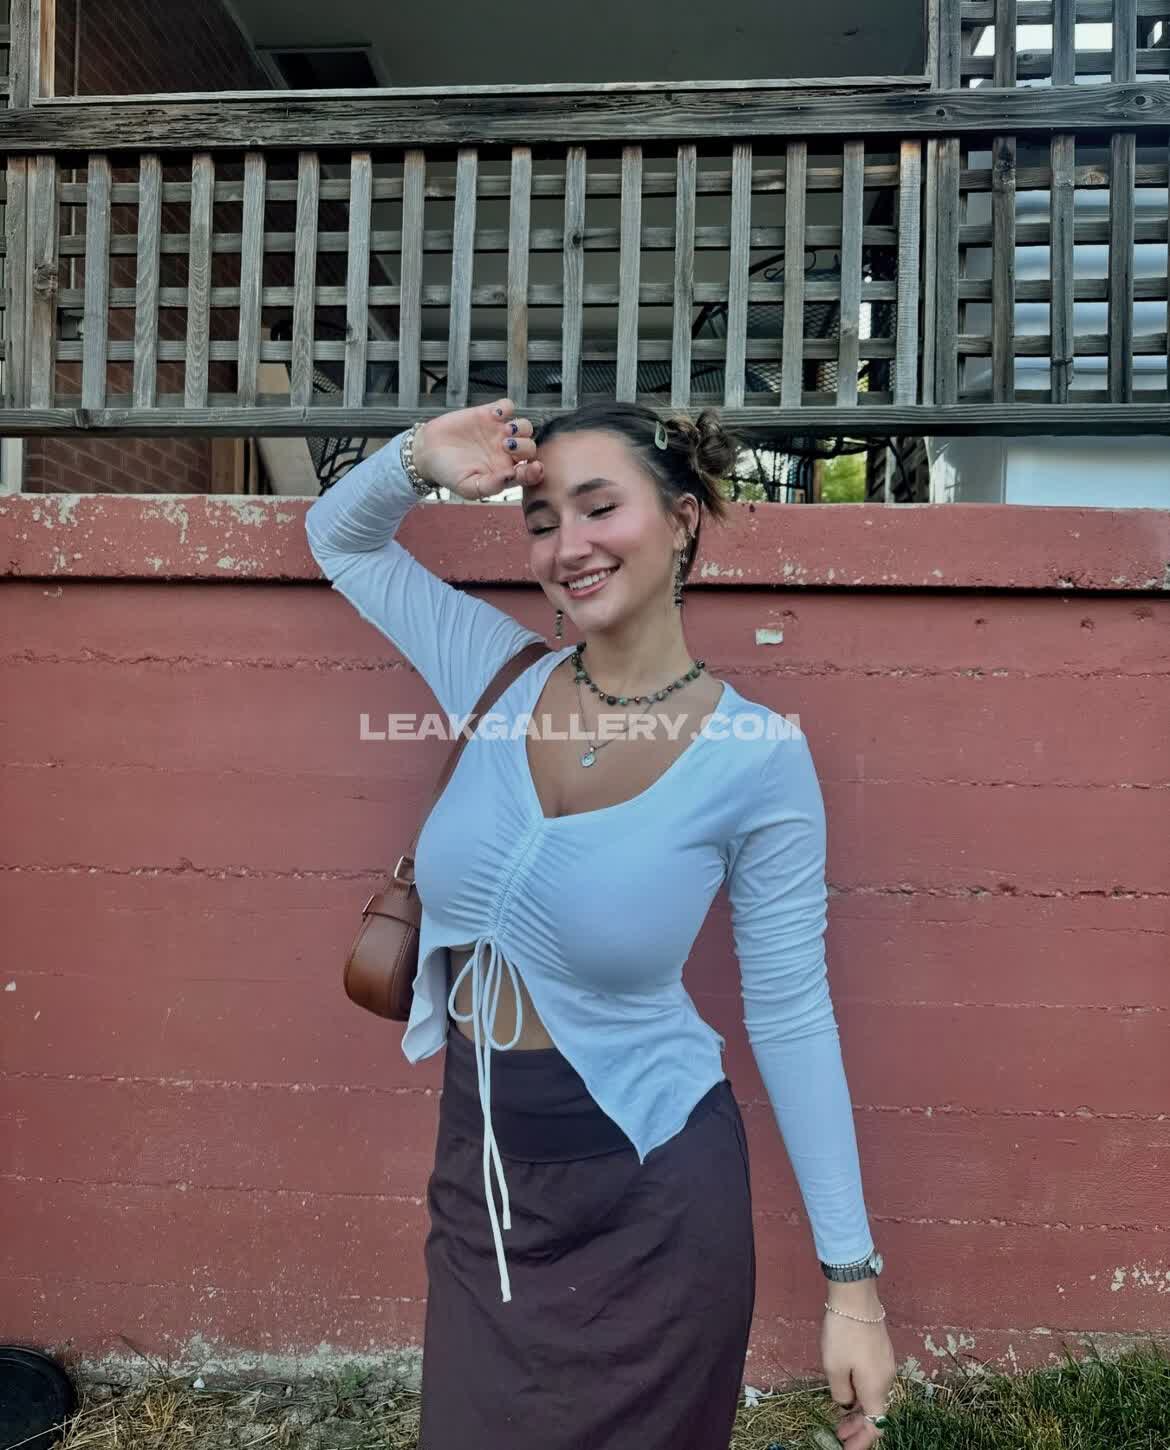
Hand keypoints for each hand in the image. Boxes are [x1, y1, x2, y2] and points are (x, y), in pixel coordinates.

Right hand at [410, 398, 544, 499]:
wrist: (427, 452)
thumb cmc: (448, 473)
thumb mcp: (468, 487)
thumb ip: (491, 486)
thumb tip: (512, 476)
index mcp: (506, 472)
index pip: (530, 472)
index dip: (536, 470)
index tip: (534, 467)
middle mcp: (506, 453)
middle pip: (530, 446)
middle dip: (525, 446)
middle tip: (506, 447)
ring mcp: (498, 432)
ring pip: (525, 426)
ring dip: (520, 428)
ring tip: (505, 431)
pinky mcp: (488, 414)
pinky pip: (507, 406)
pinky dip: (505, 408)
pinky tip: (493, 415)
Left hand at [821, 1295, 896, 1446]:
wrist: (857, 1298)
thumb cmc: (844, 1334)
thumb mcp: (834, 1368)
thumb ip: (840, 1393)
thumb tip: (845, 1402)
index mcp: (876, 1388)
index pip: (875, 1426)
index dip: (862, 1441)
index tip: (846, 1448)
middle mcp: (886, 1379)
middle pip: (876, 1412)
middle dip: (859, 1428)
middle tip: (839, 1434)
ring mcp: (885, 1364)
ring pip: (875, 1396)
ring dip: (859, 1410)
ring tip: (841, 1417)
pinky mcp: (881, 1352)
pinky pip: (873, 1382)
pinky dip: (862, 1393)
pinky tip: (848, 1392)